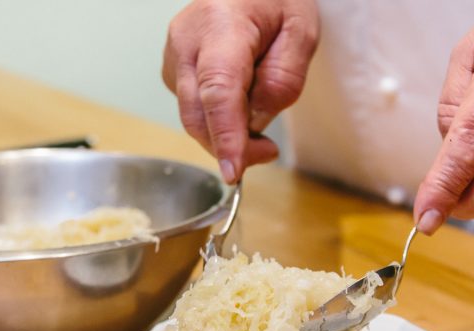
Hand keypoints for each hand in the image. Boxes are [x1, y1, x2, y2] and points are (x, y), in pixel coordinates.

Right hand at [162, 0, 319, 182]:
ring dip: (226, 130)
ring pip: (193, 116)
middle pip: (198, 114)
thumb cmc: (275, 0)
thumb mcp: (301, 33)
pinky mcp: (172, 69)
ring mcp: (174, 55)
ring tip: (258, 110)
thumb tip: (255, 122)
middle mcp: (187, 41)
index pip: (218, 91)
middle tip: (268, 150)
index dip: (225, 136)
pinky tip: (238, 96)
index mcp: (220, 25)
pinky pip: (193, 108)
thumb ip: (283, 80)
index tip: (234, 170)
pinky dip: (217, 116)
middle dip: (231, 145)